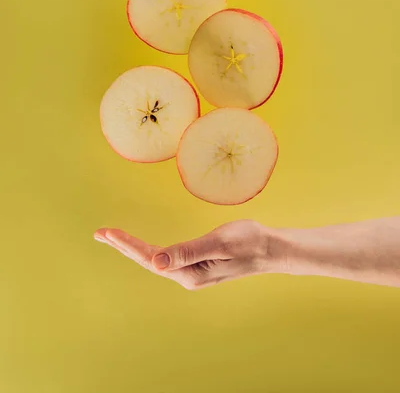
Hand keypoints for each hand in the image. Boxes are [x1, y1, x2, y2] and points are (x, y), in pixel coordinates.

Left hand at [94, 220, 283, 289]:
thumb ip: (188, 252)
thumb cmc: (249, 241)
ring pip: (156, 260)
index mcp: (190, 273)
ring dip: (134, 248)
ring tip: (113, 237)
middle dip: (123, 247)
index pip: (151, 259)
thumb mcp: (219, 243)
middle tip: (100, 233)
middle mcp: (187, 277)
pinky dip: (149, 250)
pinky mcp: (197, 265)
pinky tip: (142, 247)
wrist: (270, 249)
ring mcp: (192, 272)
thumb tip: (157, 263)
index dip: (128, 245)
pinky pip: (166, 258)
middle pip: (149, 261)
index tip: (108, 233)